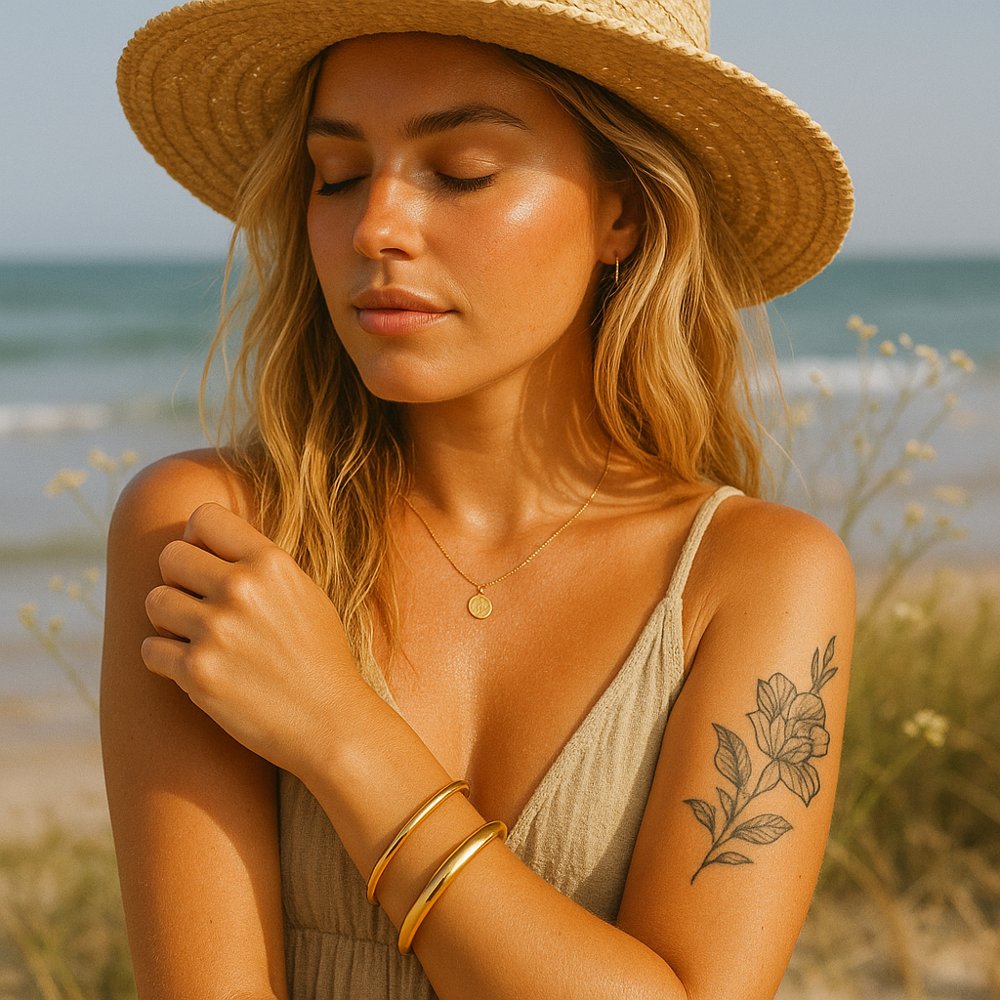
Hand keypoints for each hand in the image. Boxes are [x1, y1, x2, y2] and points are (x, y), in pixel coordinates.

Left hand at [142, 502, 362, 772]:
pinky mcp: (197, 672)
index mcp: (271, 562)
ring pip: (154, 601)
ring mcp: (217, 630)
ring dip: (168, 621)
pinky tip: (194, 669)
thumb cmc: (319, 657)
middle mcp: (242, 588)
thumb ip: (260, 564)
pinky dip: (165, 660)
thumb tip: (206, 540)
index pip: (205, 518)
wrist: (330, 722)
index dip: (199, 541)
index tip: (208, 565)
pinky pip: (150, 649)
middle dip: (179, 580)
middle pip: (169, 556)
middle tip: (199, 607)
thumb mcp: (304, 593)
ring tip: (198, 638)